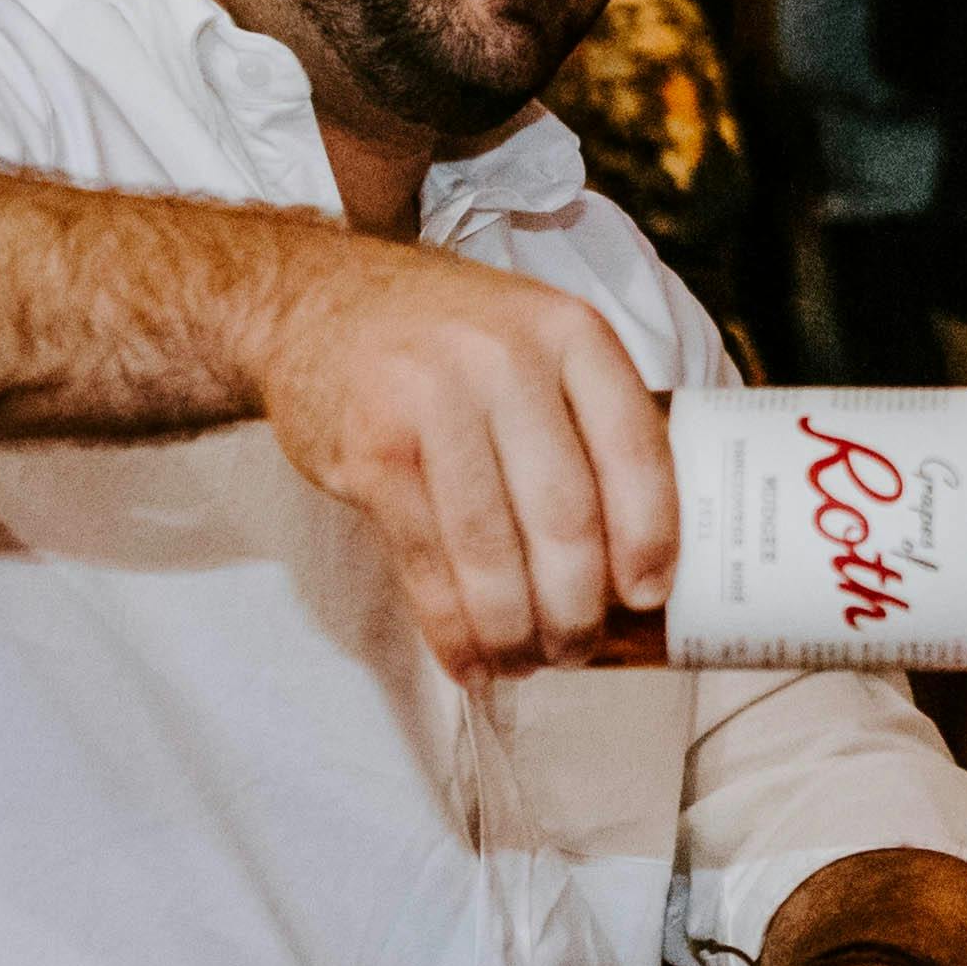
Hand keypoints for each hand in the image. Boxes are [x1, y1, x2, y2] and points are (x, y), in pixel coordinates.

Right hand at [239, 231, 675, 672]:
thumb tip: (633, 559)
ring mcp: (433, 401)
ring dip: (513, 629)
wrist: (316, 302)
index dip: (650, 537)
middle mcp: (507, 359)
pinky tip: (467, 659)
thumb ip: (583, 420)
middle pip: (565, 514)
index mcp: (570, 333)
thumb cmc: (444, 341)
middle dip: (576, 607)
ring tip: (523, 663)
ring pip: (493, 550)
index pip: (634, 448)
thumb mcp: (531, 341)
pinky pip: (425, 561)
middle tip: (576, 650)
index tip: (647, 597)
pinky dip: (450, 627)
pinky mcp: (373, 450)